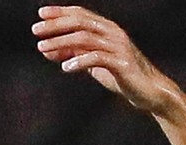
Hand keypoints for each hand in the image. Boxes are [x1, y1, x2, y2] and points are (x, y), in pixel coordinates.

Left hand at [33, 5, 176, 114]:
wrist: (149, 91)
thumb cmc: (121, 75)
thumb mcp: (93, 63)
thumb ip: (73, 53)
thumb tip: (46, 49)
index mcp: (107, 29)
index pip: (81, 14)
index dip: (60, 12)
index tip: (40, 15)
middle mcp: (113, 32)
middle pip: (80, 22)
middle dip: (56, 25)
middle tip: (36, 30)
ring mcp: (118, 46)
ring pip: (85, 38)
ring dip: (61, 42)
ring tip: (42, 48)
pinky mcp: (121, 63)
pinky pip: (96, 58)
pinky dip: (79, 61)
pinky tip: (65, 67)